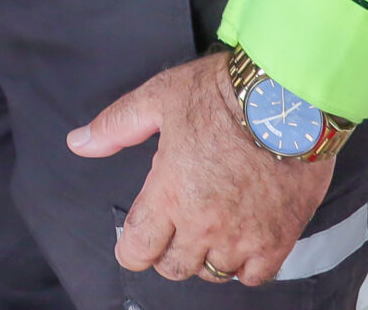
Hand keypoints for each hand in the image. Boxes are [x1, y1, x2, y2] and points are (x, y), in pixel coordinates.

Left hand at [68, 52, 333, 285]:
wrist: (289, 96)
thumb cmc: (223, 92)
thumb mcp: (159, 97)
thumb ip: (116, 126)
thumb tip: (78, 143)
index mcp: (169, 194)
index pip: (137, 250)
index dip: (131, 248)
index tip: (136, 240)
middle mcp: (203, 224)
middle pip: (174, 266)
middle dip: (167, 251)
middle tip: (175, 225)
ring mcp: (242, 236)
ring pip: (212, 272)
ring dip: (206, 256)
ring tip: (210, 227)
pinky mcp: (278, 239)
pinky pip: (253, 275)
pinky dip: (244, 264)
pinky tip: (242, 238)